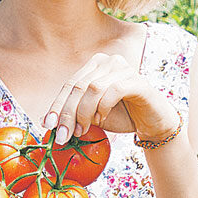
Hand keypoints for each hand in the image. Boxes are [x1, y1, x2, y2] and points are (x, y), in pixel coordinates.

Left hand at [44, 52, 179, 144]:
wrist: (151, 123)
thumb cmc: (120, 116)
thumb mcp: (91, 115)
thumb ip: (73, 113)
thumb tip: (45, 121)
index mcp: (94, 65)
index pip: (70, 84)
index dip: (57, 105)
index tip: (47, 125)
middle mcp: (108, 61)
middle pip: (79, 86)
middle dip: (68, 113)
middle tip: (63, 136)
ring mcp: (123, 68)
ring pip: (93, 88)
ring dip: (84, 113)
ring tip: (82, 130)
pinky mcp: (137, 80)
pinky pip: (113, 91)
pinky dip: (103, 107)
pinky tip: (102, 119)